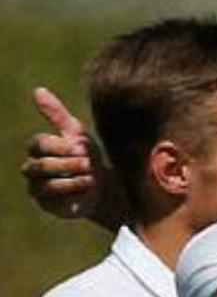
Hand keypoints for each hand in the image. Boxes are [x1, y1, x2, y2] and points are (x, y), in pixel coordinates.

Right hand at [20, 87, 108, 218]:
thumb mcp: (76, 133)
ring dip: (73, 179)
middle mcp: (32, 169)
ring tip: (92, 177)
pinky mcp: (48, 206)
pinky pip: (56, 201)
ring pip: (48, 184)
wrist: (103, 185)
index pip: (39, 144)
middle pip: (42, 165)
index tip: (83, 148)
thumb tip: (37, 90)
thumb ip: (56, 114)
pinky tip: (88, 190)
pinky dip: (75, 194)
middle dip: (69, 164)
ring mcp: (38, 189)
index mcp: (38, 149)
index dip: (61, 146)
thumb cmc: (87, 155)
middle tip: (90, 164)